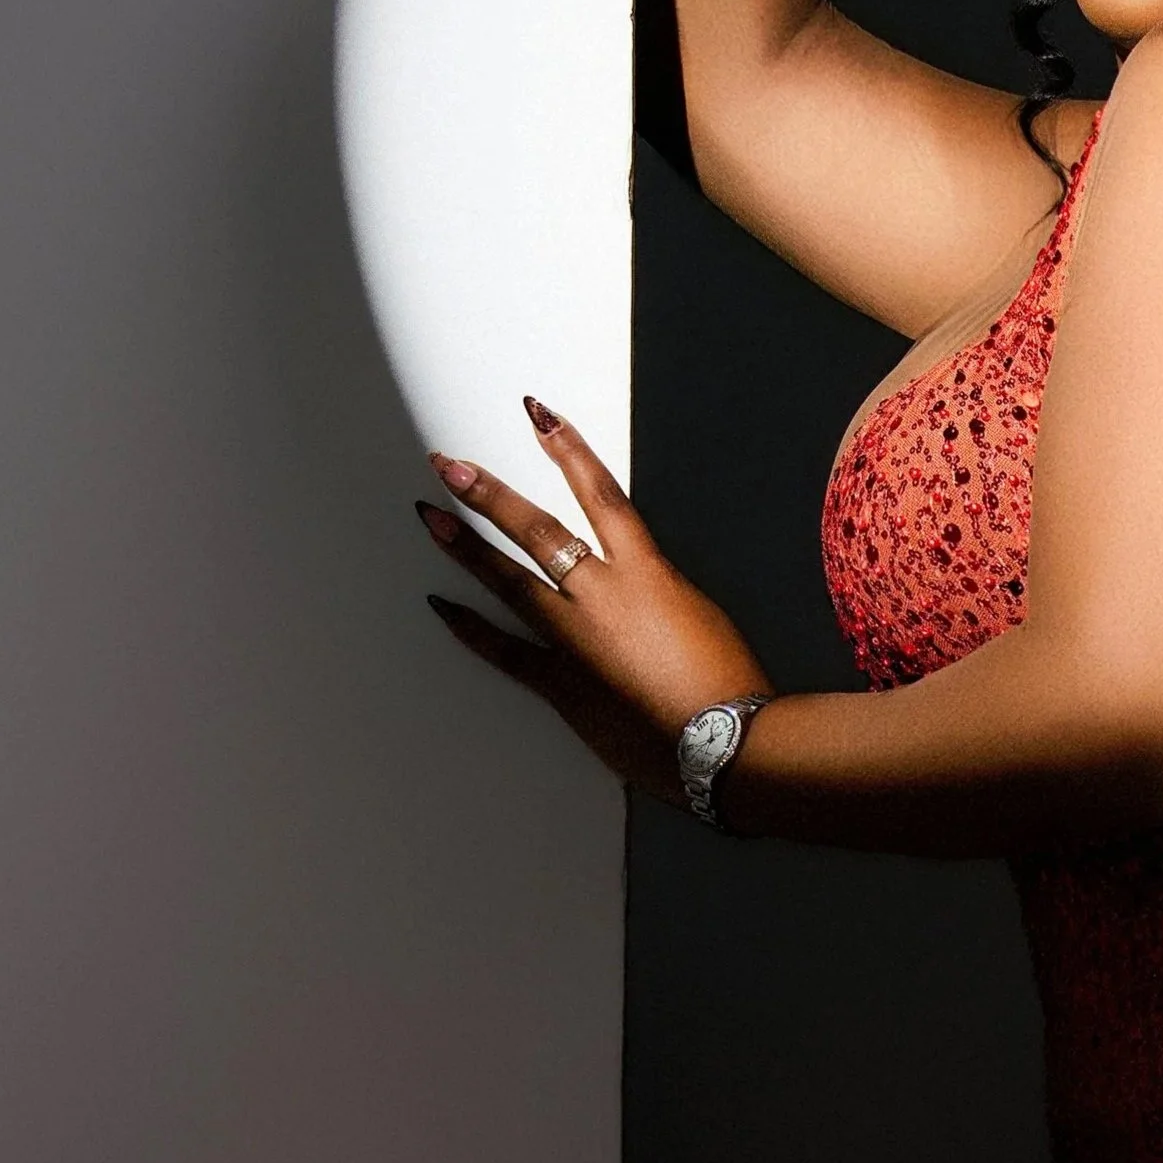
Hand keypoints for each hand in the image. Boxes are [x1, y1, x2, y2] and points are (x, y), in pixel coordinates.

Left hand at [417, 399, 772, 807]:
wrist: (726, 745)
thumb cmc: (729, 682)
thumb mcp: (698, 611)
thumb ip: (656, 591)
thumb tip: (633, 587)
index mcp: (646, 570)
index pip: (598, 493)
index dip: (567, 450)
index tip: (538, 417)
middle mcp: (602, 596)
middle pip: (535, 529)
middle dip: (490, 493)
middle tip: (449, 466)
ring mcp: (575, 640)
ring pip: (510, 581)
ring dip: (467, 547)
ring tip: (433, 518)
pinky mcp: (561, 684)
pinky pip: (504, 650)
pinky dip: (470, 628)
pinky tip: (443, 607)